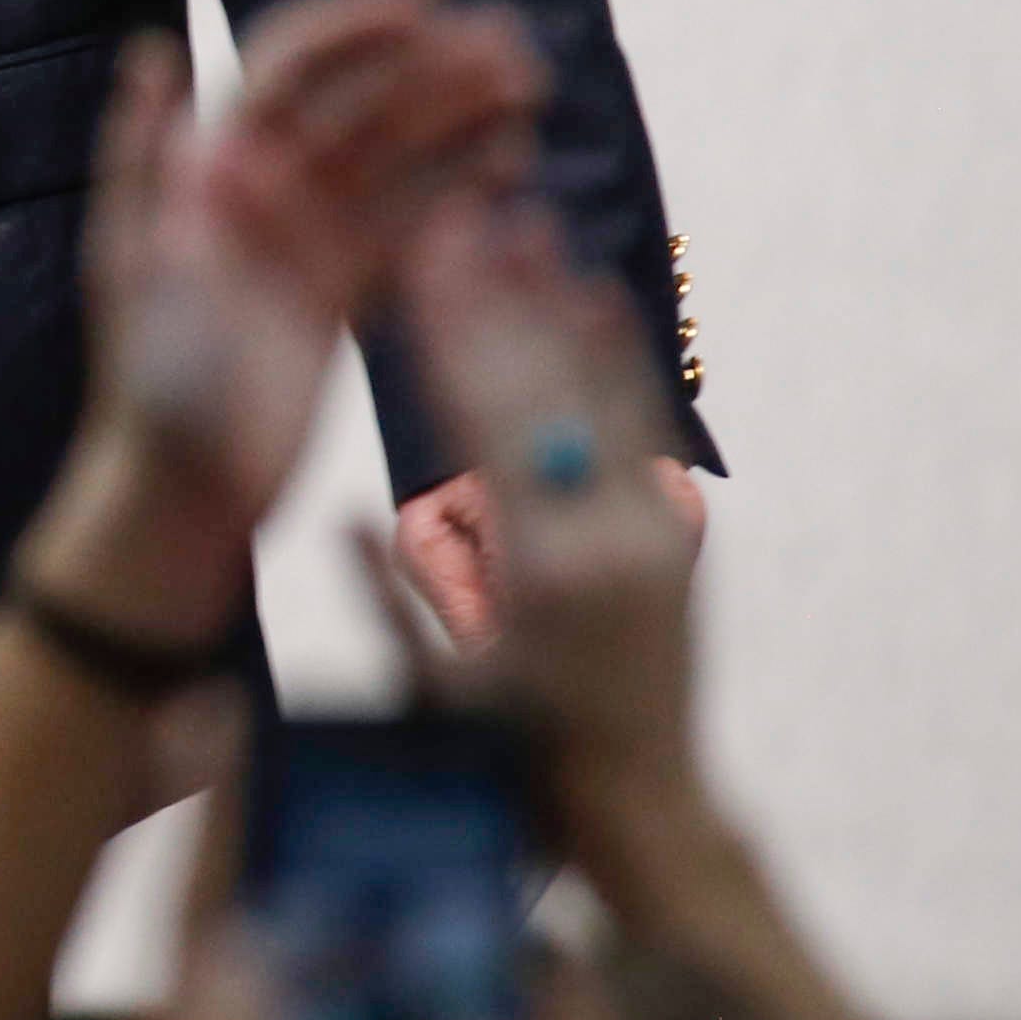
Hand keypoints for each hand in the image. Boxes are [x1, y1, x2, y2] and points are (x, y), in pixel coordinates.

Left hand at [17, 0, 544, 647]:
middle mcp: (257, 188)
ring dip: (458, 120)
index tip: (430, 3)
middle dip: (430, 70)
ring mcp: (304, 238)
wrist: (181, 488)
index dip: (353, 29)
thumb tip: (154, 47)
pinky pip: (408, 224)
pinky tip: (513, 165)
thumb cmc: (150, 376)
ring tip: (530, 93)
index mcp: (205, 164)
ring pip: (393, 159)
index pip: (286, 68)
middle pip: (356, 106)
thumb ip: (146, 154)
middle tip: (516, 48)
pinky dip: (456, 192)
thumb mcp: (140, 261)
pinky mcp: (340, 291)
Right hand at [397, 200, 712, 840]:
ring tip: (526, 223)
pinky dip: (620, 361)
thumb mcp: (428, 684)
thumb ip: (385, 595)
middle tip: (462, 213)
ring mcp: (652, 533)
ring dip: (557, 307)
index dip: (449, 330)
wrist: (641, 806)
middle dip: (495, 297)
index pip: (482, 420)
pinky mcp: (678, 536)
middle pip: (540, 389)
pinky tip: (595, 297)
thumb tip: (342, 509)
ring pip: (599, 395)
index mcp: (534, 571)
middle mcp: (604, 538)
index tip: (419, 254)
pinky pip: (646, 430)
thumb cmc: (511, 759)